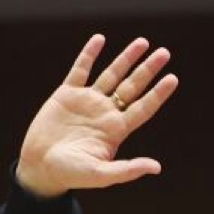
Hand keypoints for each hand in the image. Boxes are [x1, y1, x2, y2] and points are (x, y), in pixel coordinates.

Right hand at [16, 34, 179, 197]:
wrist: (40, 167)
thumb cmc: (71, 175)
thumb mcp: (101, 175)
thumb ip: (127, 170)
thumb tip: (156, 167)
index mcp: (116, 129)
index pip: (143, 107)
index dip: (158, 93)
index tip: (172, 78)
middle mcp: (106, 112)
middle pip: (132, 86)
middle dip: (148, 69)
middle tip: (164, 53)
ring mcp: (87, 101)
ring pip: (111, 74)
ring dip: (126, 58)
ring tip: (143, 42)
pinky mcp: (66, 94)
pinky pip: (80, 70)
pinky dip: (89, 54)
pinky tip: (100, 39)